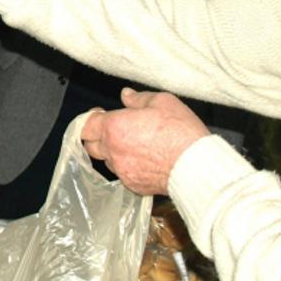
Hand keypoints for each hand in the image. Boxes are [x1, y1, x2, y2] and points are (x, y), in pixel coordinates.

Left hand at [80, 88, 209, 195]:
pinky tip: (145, 160)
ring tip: (135, 145)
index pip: (85, 125)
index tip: (100, 115)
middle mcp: (113, 151)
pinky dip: (129, 167)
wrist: (196, 166)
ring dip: (114, 152)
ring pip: (108, 161)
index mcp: (114, 127)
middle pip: (91, 145)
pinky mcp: (133, 185)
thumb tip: (126, 95)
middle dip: (98, 136)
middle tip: (115, 129)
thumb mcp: (162, 102)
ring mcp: (122, 171)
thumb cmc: (180, 132)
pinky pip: (124, 174)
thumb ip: (138, 98)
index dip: (91, 118)